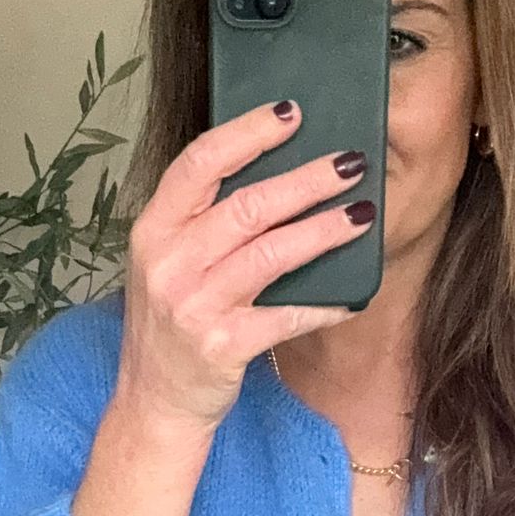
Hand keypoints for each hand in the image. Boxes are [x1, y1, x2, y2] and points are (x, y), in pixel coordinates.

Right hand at [116, 96, 373, 429]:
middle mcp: (168, 263)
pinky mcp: (221, 346)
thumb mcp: (167, 265)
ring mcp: (193, 305)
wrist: (153, 403)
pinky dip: (323, 305)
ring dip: (322, 231)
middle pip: (246, 205)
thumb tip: (276, 175)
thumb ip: (202, 223)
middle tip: (350, 163)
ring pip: (270, 253)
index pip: (198, 164)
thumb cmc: (171, 328)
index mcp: (153, 231)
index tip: (291, 112)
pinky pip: (285, 316)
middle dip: (306, 179)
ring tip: (362, 215)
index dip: (247, 134)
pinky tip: (353, 297)